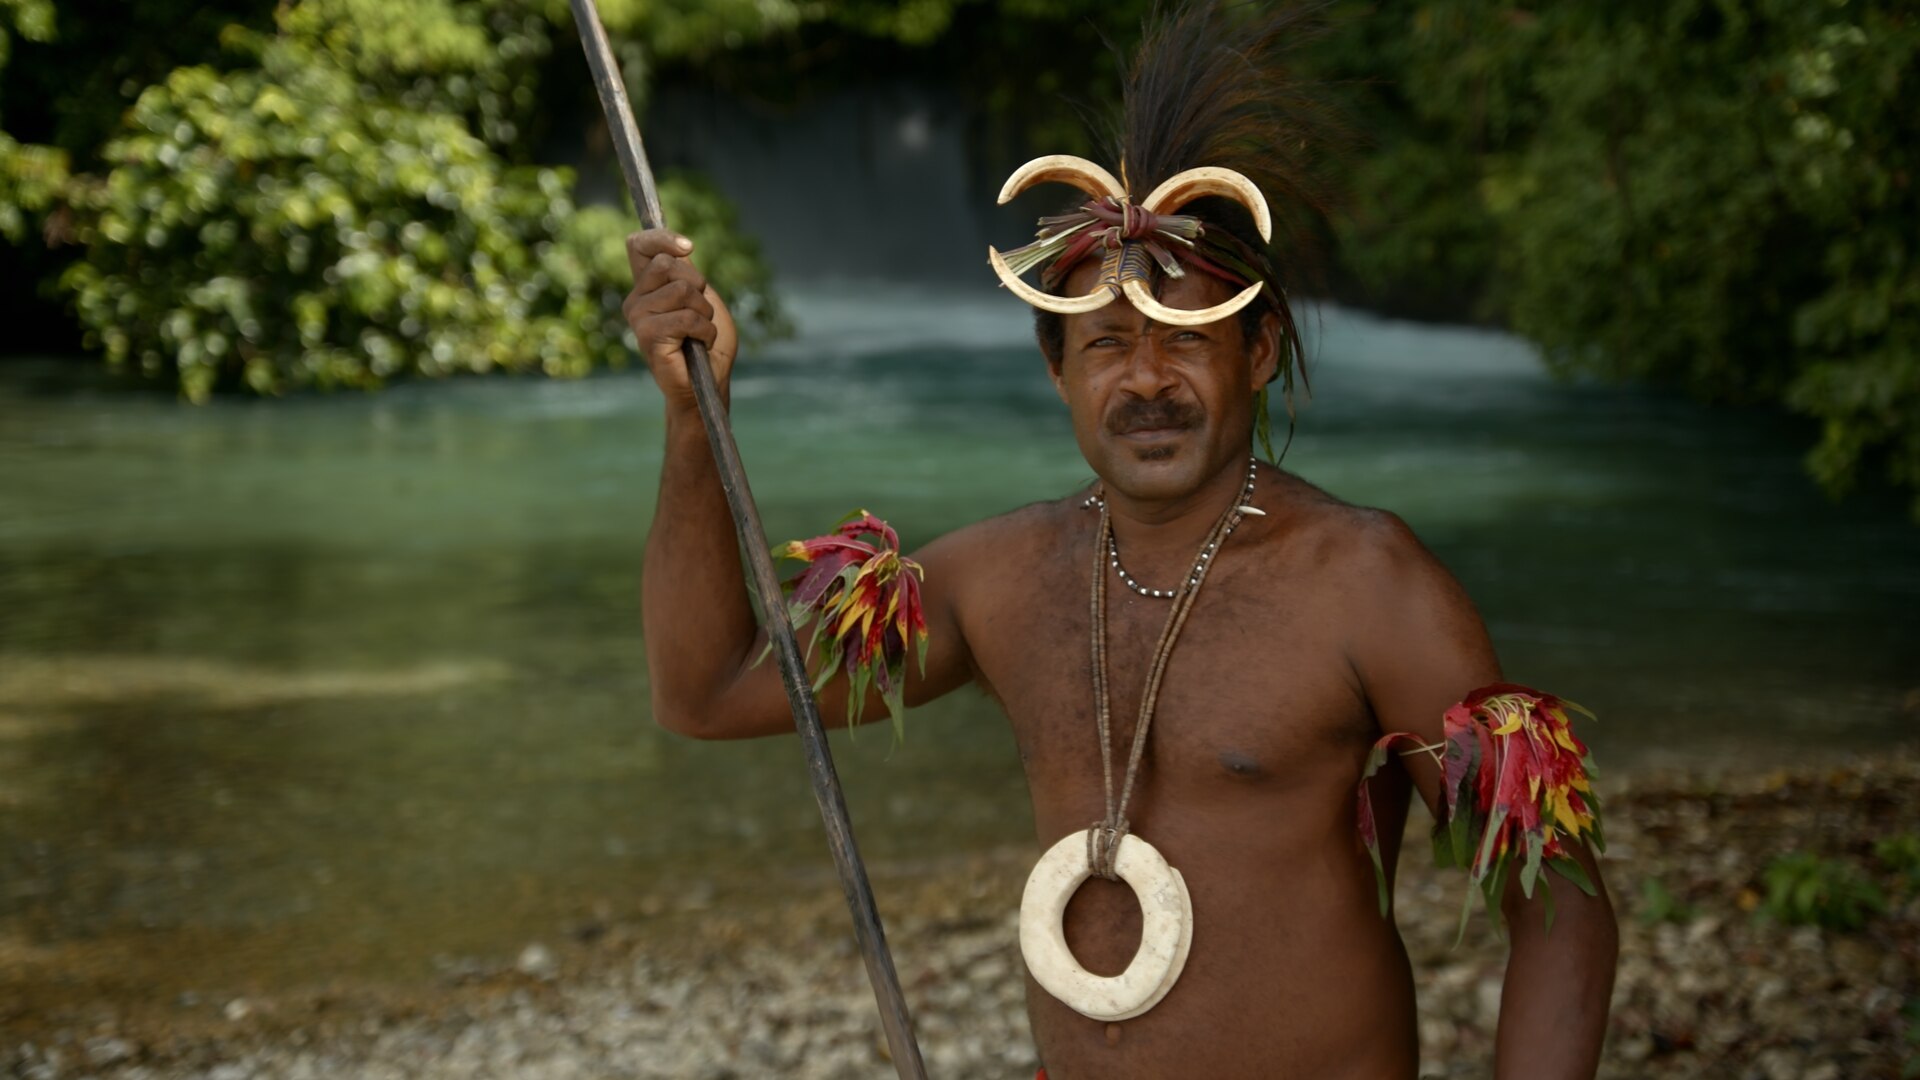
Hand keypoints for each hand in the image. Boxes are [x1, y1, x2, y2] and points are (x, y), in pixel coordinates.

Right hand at [622, 229, 738, 414]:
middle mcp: (636, 299)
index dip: (661, 238)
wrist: (707, 384)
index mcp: (646, 287)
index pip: (638, 245)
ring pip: (682, 290)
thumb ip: (687, 273)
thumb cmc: (706, 343)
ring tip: (699, 334)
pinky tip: (699, 346)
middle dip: (698, 286)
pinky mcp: (648, 336)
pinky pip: (688, 318)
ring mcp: (638, 318)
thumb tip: (680, 250)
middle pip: (668, 265)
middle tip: (700, 314)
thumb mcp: (702, 298)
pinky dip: (705, 331)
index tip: (688, 247)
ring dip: (704, 313)